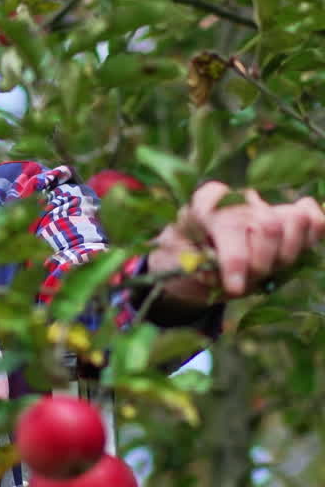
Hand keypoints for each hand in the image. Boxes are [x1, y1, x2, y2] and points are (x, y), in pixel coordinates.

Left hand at [147, 180, 324, 304]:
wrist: (187, 254)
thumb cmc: (180, 258)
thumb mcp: (174, 263)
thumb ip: (198, 267)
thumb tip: (227, 278)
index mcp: (206, 202)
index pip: (232, 223)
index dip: (237, 259)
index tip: (236, 288)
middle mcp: (239, 198)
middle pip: (269, 226)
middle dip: (262, 264)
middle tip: (246, 283)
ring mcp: (264, 206)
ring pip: (296, 222)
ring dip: (286, 256)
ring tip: (266, 271)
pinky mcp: (285, 217)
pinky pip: (312, 217)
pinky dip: (315, 234)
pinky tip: (302, 249)